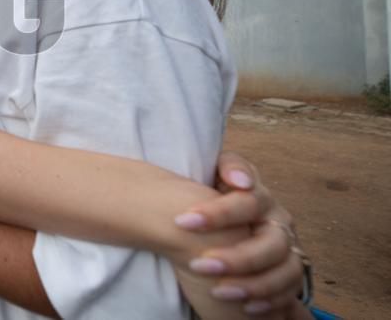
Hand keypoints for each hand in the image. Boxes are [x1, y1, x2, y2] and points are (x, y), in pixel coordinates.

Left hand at [176, 151, 309, 314]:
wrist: (231, 218)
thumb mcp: (219, 173)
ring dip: (254, 285)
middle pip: (272, 244)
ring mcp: (289, 250)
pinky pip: (290, 292)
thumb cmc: (217, 193)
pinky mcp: (290, 273)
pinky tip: (246, 306)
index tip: (181, 222)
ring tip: (218, 291)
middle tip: (199, 265)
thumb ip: (227, 166)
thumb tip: (240, 179)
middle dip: (237, 258)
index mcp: (261, 198)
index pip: (247, 203)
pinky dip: (271, 300)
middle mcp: (280, 224)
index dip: (217, 213)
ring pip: (286, 271)